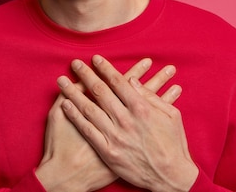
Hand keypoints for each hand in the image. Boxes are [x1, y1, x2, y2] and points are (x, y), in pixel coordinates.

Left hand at [57, 55, 198, 191]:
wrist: (171, 177)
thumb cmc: (174, 144)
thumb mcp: (171, 115)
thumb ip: (150, 96)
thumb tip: (132, 81)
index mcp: (141, 108)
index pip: (117, 82)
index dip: (104, 68)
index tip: (95, 59)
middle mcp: (125, 120)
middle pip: (100, 91)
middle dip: (85, 74)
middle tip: (75, 63)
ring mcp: (115, 136)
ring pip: (89, 108)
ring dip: (73, 92)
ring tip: (62, 81)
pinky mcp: (108, 152)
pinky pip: (87, 130)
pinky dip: (75, 116)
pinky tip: (66, 105)